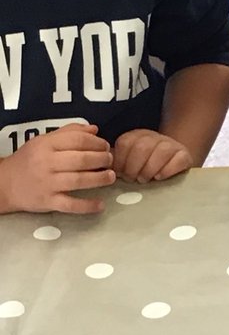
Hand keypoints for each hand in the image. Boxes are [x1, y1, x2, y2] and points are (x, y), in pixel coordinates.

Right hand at [0, 124, 114, 214]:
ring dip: (99, 179)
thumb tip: (94, 129)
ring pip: (78, 181)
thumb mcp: (44, 141)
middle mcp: (46, 163)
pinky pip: (70, 205)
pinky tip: (101, 205)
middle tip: (110, 160)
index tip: (106, 146)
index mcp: (46, 145)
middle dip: (101, 159)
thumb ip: (69, 133)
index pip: (77, 140)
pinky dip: (87, 206)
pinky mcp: (47, 202)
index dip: (96, 142)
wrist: (5, 184)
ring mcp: (47, 184)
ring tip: (111, 177)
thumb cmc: (29, 160)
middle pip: (81, 160)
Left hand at [113, 130, 192, 182]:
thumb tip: (102, 170)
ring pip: (161, 151)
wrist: (173, 160)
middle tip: (132, 180)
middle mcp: (154, 137)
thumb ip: (116, 163)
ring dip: (149, 169)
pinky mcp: (184, 155)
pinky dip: (167, 170)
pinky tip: (160, 177)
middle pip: (142, 147)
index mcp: (136, 136)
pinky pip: (178, 159)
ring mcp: (171, 144)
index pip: (125, 143)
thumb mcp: (128, 160)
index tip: (120, 174)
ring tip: (145, 180)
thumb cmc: (145, 165)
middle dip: (134, 167)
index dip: (120, 161)